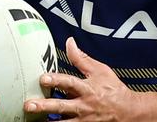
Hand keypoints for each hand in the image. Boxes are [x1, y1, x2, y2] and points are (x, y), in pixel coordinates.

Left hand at [25, 37, 141, 120]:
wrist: (127, 111)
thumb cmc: (112, 89)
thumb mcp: (100, 70)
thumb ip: (81, 58)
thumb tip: (69, 42)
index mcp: (87, 88)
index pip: (69, 83)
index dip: (56, 80)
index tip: (43, 78)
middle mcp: (83, 105)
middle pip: (62, 106)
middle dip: (45, 105)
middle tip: (29, 105)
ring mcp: (83, 119)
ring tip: (33, 120)